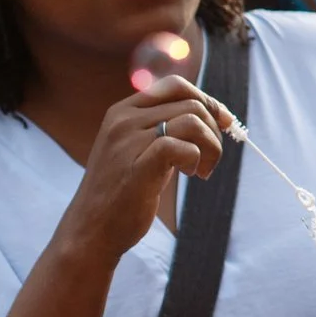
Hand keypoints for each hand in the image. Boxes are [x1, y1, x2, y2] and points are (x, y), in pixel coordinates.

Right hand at [55, 75, 228, 263]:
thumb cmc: (121, 192)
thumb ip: (164, 128)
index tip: (224, 122)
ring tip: (202, 170)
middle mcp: (124, 120)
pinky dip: (196, 158)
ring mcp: (128, 142)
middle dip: (214, 130)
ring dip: (211, 146)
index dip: (208, 101)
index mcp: (123, 111)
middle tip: (210, 159)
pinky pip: (183, 146)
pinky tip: (190, 174)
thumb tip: (216, 113)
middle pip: (191, 103)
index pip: (176, 86)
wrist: (91, 231)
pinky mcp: (139, 166)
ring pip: (192, 121)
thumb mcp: (139, 149)